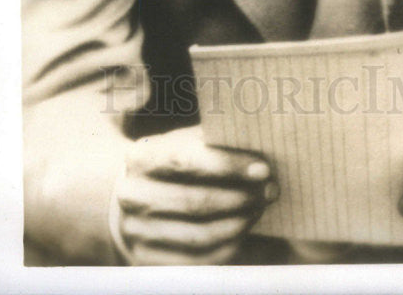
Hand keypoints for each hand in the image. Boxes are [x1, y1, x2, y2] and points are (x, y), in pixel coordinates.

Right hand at [113, 125, 277, 264]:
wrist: (137, 194)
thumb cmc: (174, 162)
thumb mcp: (184, 142)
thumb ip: (213, 141)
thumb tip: (258, 145)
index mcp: (139, 158)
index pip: (185, 161)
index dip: (227, 165)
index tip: (262, 168)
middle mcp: (132, 197)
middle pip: (195, 202)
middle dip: (240, 197)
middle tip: (271, 189)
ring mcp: (137, 233)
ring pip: (199, 235)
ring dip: (239, 222)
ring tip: (261, 207)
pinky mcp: (149, 261)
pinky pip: (198, 260)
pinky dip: (229, 245)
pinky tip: (245, 227)